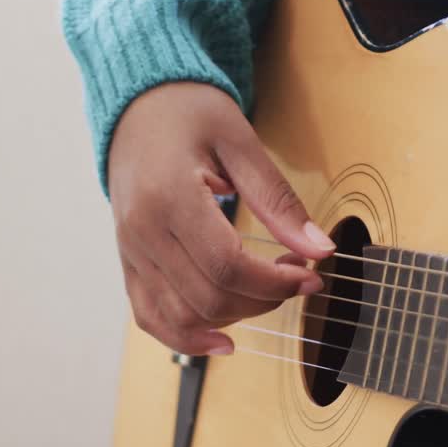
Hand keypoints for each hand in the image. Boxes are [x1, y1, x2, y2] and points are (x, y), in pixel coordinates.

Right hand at [107, 82, 334, 354]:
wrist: (137, 105)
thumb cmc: (189, 114)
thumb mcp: (242, 143)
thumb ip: (278, 200)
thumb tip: (319, 250)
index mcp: (169, 197)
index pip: (226, 266)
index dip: (274, 283)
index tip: (309, 275)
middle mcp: (141, 231)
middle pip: (208, 297)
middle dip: (263, 299)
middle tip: (296, 276)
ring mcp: (130, 251)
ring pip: (181, 316)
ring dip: (234, 319)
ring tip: (267, 295)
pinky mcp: (128, 262)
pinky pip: (150, 316)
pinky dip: (185, 338)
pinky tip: (222, 341)